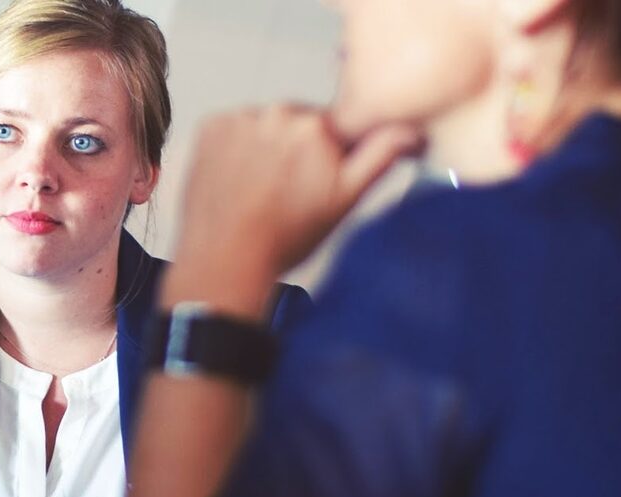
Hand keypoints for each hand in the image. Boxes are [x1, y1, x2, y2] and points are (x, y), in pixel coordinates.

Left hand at [174, 105, 419, 279]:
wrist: (225, 258)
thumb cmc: (284, 237)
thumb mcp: (345, 200)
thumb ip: (380, 156)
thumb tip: (410, 129)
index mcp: (317, 126)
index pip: (335, 126)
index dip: (330, 154)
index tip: (318, 178)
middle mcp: (277, 113)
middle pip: (298, 123)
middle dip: (297, 149)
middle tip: (287, 191)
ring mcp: (239, 118)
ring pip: (265, 125)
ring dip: (265, 147)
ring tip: (260, 189)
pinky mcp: (210, 127)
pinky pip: (232, 128)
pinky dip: (235, 148)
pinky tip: (238, 180)